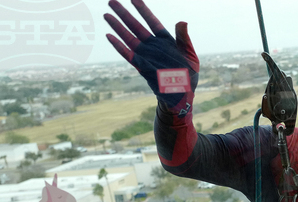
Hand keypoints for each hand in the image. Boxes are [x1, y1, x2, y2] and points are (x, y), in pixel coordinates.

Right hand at [104, 0, 198, 114]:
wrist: (183, 96)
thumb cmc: (189, 76)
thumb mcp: (190, 56)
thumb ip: (184, 39)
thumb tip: (182, 21)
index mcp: (166, 40)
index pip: (152, 21)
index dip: (143, 10)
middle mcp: (153, 45)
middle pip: (136, 26)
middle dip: (124, 14)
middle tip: (111, 1)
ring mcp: (146, 55)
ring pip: (129, 37)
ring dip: (118, 27)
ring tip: (107, 15)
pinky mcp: (141, 66)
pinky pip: (128, 54)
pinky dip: (119, 46)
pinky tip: (110, 36)